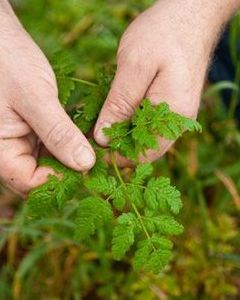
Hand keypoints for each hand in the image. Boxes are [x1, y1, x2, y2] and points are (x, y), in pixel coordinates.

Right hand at [0, 1, 94, 194]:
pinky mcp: (32, 128)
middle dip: (68, 168)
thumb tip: (85, 163)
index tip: (88, 166)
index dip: (60, 179)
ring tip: (94, 146)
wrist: (0, 37)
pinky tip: (84, 134)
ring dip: (71, 154)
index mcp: (0, 150)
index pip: (30, 182)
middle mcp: (8, 149)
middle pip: (40, 174)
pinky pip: (51, 144)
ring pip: (49, 160)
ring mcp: (20, 139)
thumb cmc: (7, 61)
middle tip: (97, 157)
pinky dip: (68, 140)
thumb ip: (59, 133)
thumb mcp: (35, 98)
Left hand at [94, 0, 238, 164]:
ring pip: (146, 139)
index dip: (116, 157)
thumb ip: (119, 104)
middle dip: (117, 147)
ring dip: (123, 136)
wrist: (190, 16)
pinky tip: (116, 113)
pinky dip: (131, 124)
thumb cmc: (164, 34)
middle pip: (145, 150)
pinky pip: (150, 125)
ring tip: (99, 124)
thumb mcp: (135, 65)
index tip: (91, 148)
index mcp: (173, 114)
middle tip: (91, 135)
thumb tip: (103, 138)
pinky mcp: (172, 106)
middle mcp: (179, 121)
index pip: (143, 154)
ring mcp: (177, 115)